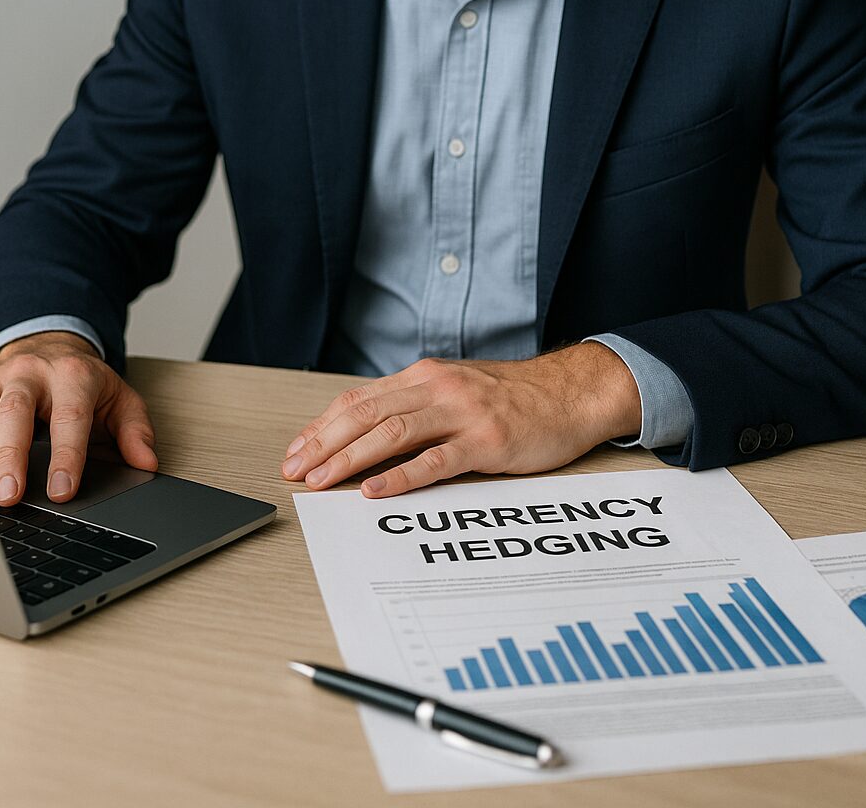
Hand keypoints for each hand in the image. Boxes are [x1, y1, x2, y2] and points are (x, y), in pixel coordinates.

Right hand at [0, 331, 157, 506]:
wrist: (51, 345)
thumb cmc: (84, 382)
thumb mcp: (120, 398)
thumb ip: (135, 430)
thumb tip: (146, 463)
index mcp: (74, 374)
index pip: (70, 415)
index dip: (67, 454)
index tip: (63, 490)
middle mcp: (33, 372)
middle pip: (17, 410)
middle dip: (13, 455)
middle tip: (12, 496)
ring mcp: (0, 379)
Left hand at [281, 344, 640, 497]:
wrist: (571, 393)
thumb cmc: (512, 398)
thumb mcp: (456, 392)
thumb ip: (415, 407)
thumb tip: (364, 434)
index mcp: (425, 377)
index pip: (360, 400)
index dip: (322, 426)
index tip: (295, 451)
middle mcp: (438, 388)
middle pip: (366, 414)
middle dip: (323, 443)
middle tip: (294, 471)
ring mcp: (462, 413)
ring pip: (392, 433)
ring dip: (349, 458)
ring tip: (320, 480)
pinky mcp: (486, 441)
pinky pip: (435, 460)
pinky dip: (400, 476)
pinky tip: (374, 490)